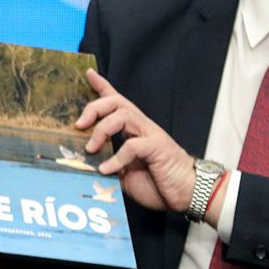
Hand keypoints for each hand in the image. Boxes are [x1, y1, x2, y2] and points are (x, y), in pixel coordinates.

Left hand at [75, 69, 195, 214]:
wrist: (188, 194)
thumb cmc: (159, 184)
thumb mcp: (126, 175)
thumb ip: (110, 165)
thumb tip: (89, 166)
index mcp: (135, 130)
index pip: (117, 100)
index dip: (103, 86)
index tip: (89, 73)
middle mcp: (143, 127)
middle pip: (116, 102)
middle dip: (94, 108)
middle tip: (79, 125)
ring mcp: (151, 135)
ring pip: (123, 115)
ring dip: (102, 130)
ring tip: (91, 149)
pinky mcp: (158, 148)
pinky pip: (132, 145)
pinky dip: (116, 158)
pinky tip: (107, 170)